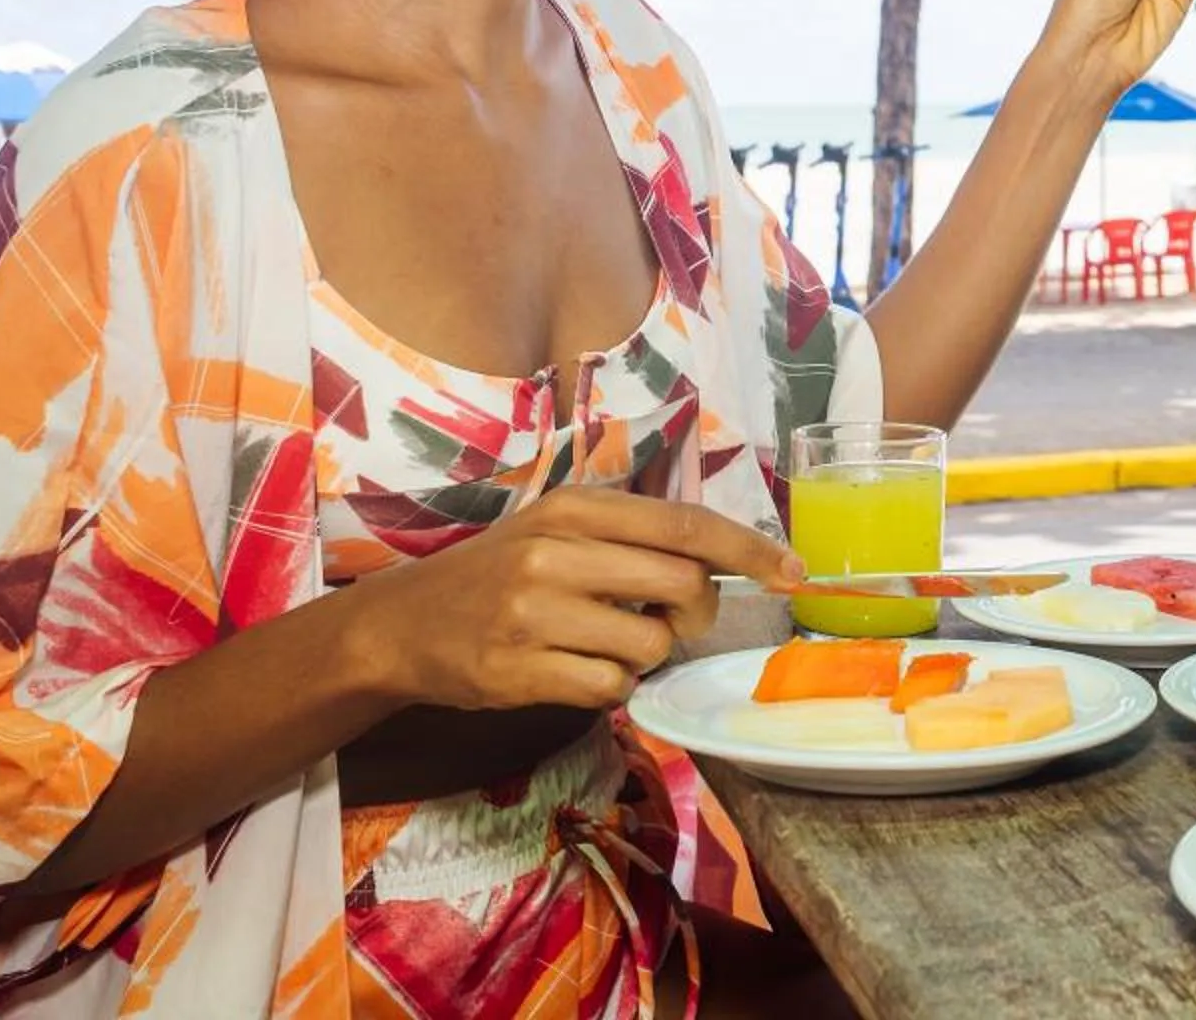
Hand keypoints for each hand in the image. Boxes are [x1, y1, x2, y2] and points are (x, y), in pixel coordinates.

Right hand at [354, 486, 802, 711]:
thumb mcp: (559, 528)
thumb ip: (634, 534)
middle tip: (671, 625)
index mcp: (576, 508)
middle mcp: (554, 553)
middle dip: (695, 618)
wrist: (402, 624)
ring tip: (603, 644)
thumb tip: (727, 555)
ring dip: (644, 656)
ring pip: (649, 647)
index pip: (687, 524)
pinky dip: (608, 687)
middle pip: (683, 589)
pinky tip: (576, 670)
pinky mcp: (517, 671)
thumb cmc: (499, 572)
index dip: (750, 551)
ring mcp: (532, 614)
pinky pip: (607, 688)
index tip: (793, 573)